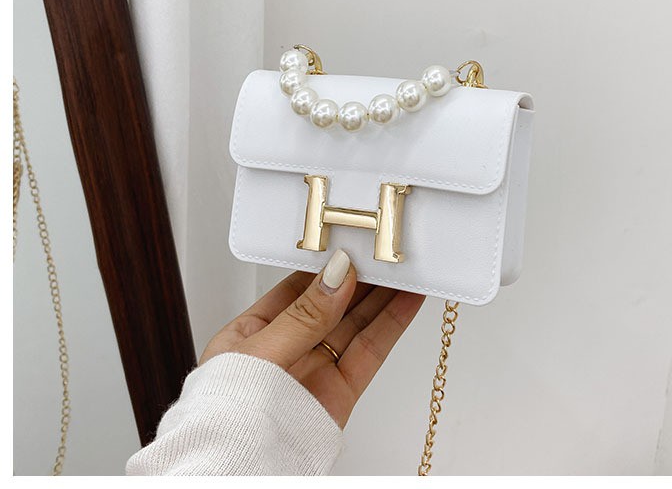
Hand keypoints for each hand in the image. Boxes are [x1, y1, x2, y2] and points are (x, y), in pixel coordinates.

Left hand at [199, 249, 424, 427]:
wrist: (238, 473)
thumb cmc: (225, 420)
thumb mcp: (260, 354)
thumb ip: (303, 316)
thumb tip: (334, 276)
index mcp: (253, 334)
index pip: (296, 288)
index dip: (326, 267)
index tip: (351, 245)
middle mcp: (287, 350)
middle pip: (332, 304)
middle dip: (360, 277)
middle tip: (386, 252)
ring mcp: (315, 371)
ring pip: (355, 324)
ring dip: (383, 296)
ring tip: (405, 269)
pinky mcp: (340, 394)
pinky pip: (369, 352)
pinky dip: (391, 325)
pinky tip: (406, 301)